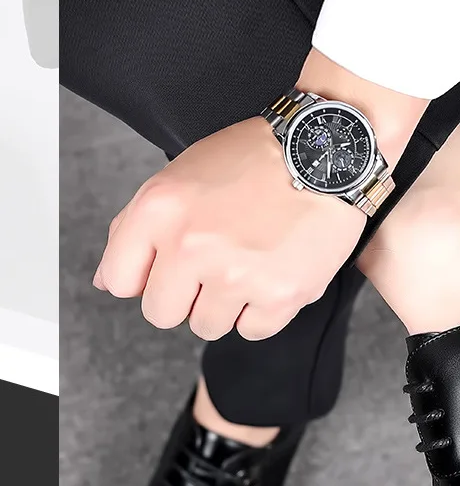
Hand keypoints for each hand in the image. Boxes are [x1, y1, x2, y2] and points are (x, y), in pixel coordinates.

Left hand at [93, 117, 363, 340]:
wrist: (326, 154)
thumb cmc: (255, 161)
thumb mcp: (179, 176)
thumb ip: (135, 228)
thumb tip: (108, 283)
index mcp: (160, 210)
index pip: (119, 282)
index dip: (145, 276)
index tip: (169, 265)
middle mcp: (192, 246)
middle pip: (161, 314)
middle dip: (184, 295)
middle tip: (216, 264)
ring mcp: (236, 275)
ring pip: (207, 325)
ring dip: (226, 303)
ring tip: (250, 262)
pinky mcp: (278, 296)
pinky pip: (251, 330)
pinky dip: (263, 309)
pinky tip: (274, 271)